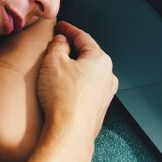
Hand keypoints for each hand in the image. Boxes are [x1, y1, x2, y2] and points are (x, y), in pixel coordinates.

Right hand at [36, 21, 117, 149]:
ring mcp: (104, 95)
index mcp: (100, 60)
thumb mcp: (53, 62)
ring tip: (55, 70)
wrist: (69, 134)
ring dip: (72, 69)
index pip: (83, 37)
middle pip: (87, 55)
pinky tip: (61, 89)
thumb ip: (57, 45)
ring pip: (87, 74)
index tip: (61, 27)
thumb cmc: (64, 100)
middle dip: (71, 50)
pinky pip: (85, 90)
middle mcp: (107, 76)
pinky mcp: (97, 110)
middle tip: (55, 46)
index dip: (69, 29)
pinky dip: (74, 85)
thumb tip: (61, 41)